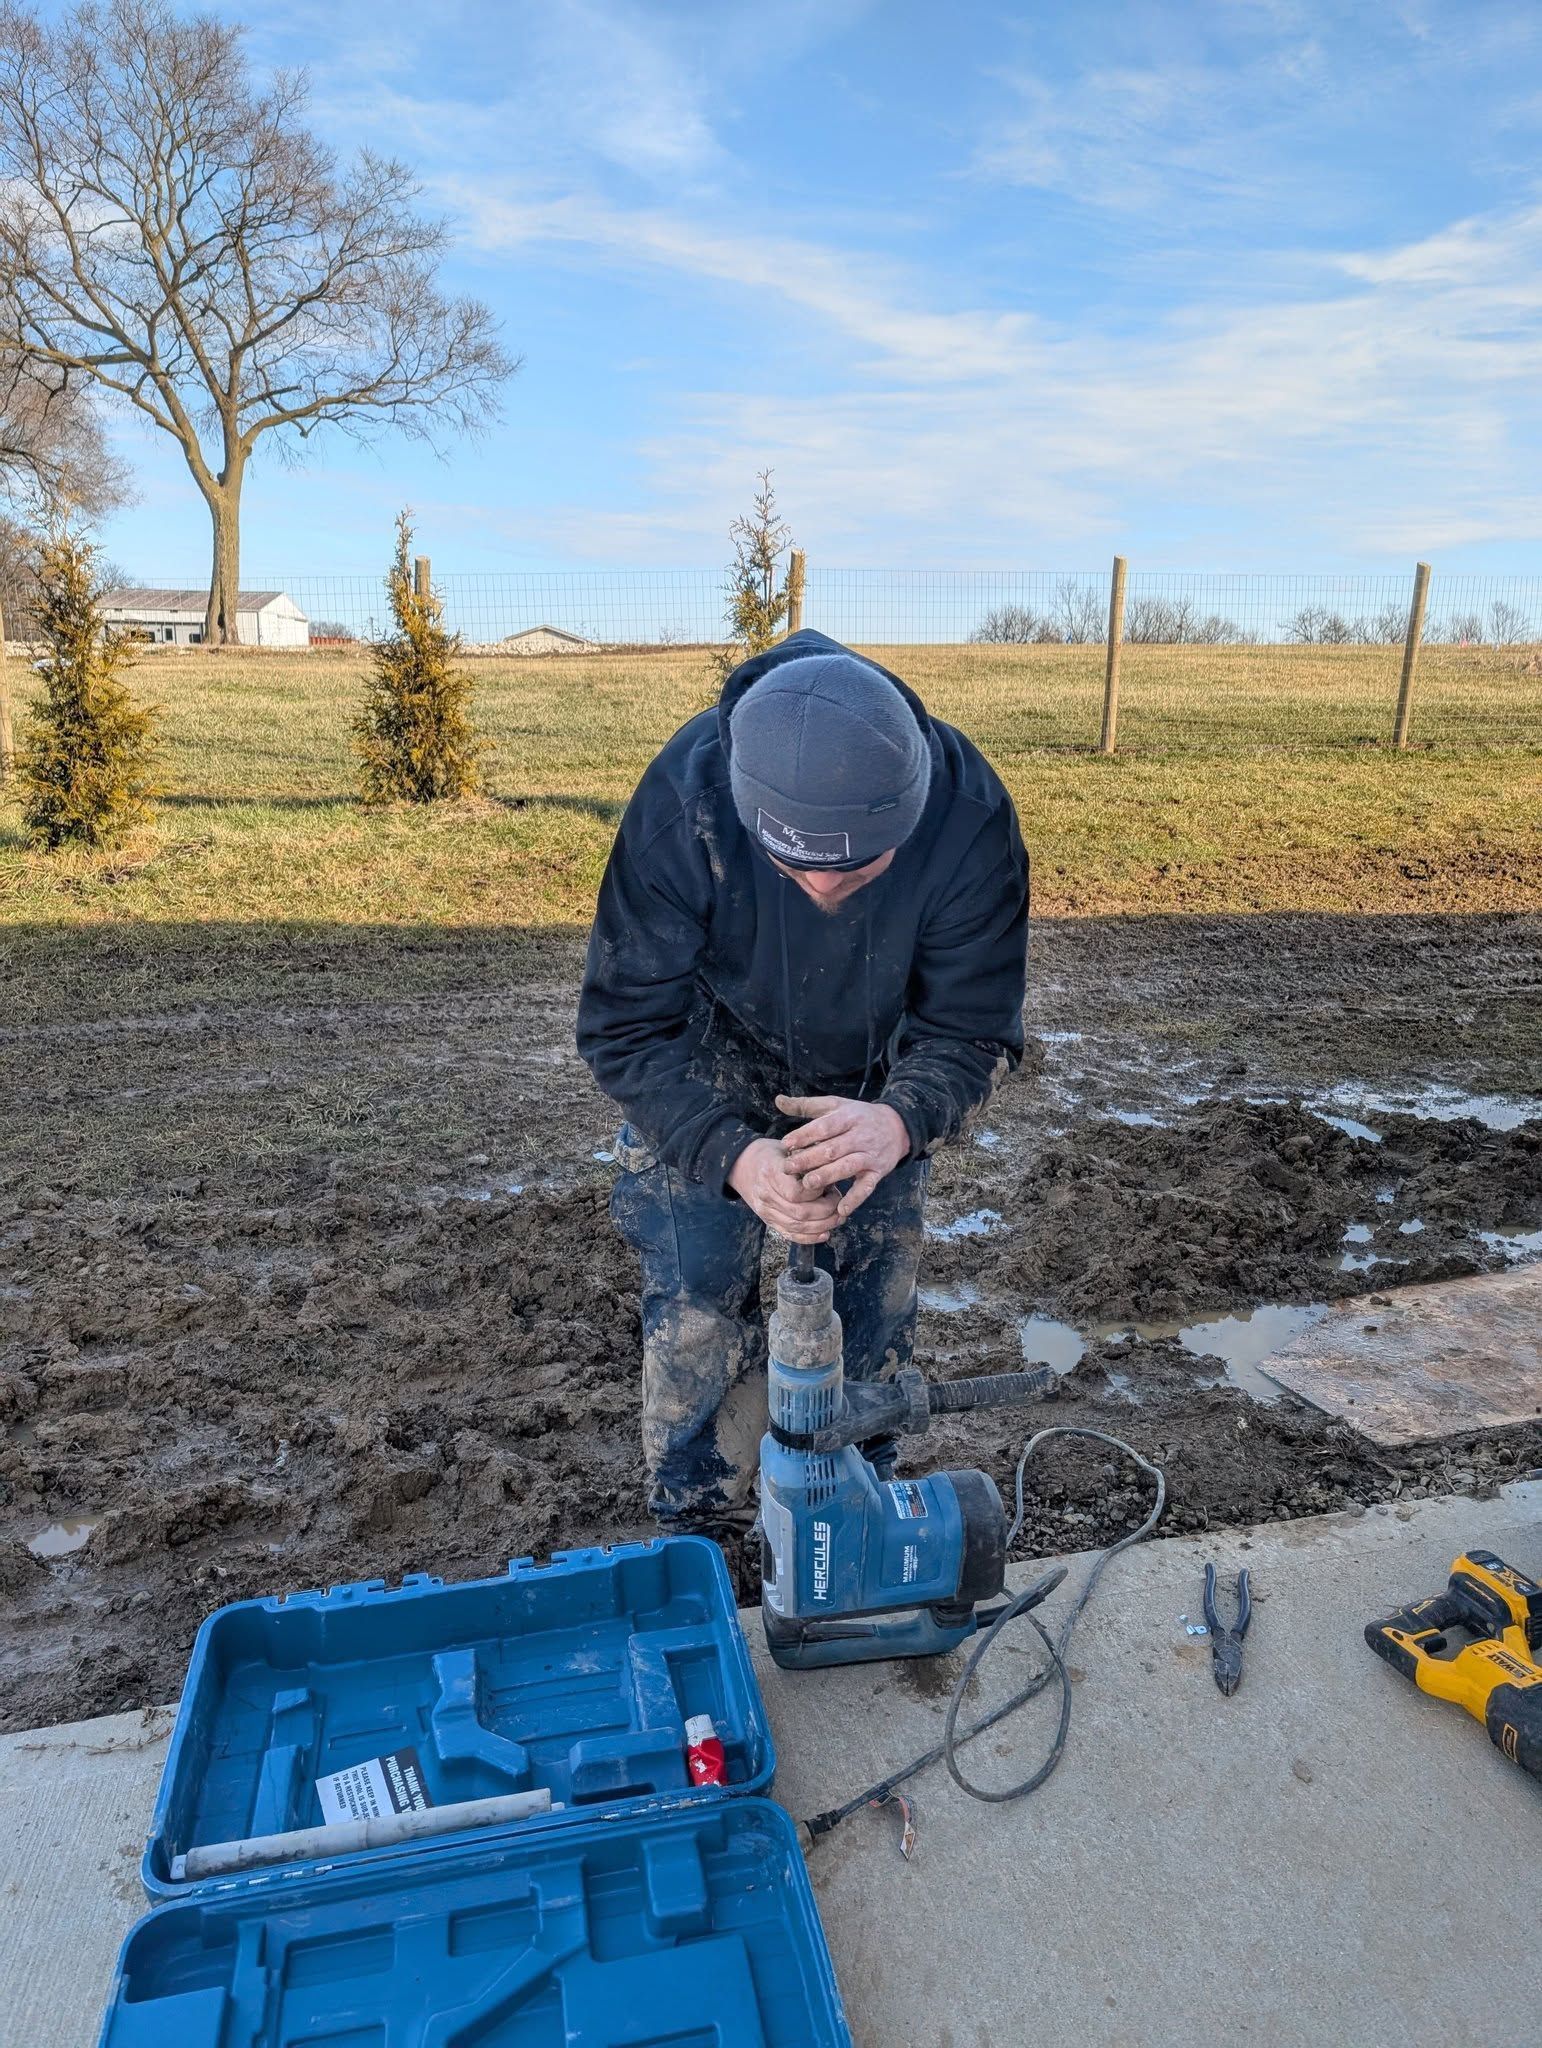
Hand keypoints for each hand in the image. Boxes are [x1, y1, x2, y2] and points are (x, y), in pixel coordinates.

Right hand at [727, 1137, 841, 1243]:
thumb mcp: (788, 1148)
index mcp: (771, 1172)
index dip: (818, 1192)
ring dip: (823, 1225)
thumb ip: (808, 1160)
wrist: (742, 1164)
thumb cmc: (771, 1154)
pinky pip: (790, 1235)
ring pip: (797, 1227)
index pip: (797, 1192)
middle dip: (827, 1211)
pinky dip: (810, 1238)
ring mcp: (765, 1210)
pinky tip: (825, 1233)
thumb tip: (835, 1170)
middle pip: (800, 1213)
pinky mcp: (768, 1221)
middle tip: (839, 1203)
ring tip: (837, 1217)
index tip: (830, 1185)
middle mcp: (766, 1194)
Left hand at [776, 1094, 910, 1220]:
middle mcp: (860, 1135)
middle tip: (788, 1168)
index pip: (824, 1126)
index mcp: (848, 1117)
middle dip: (809, 1159)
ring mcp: (870, 1155)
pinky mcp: (878, 1172)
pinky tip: (841, 1209)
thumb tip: (778, 1100)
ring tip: (808, 1184)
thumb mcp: (835, 1105)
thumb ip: (806, 1105)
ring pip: (848, 1166)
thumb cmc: (858, 1116)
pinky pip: (867, 1187)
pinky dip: (856, 1199)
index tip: (786, 1144)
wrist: (897, 1126)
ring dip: (828, 1176)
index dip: (805, 1135)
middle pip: (833, 1148)